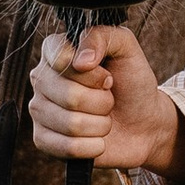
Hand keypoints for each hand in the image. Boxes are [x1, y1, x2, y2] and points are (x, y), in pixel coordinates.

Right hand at [28, 23, 184, 176]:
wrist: (144, 124)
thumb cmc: (132, 84)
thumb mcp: (126, 49)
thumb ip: (103, 36)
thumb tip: (80, 59)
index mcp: (56, 52)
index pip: (59, 58)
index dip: (91, 73)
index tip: (107, 76)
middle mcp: (42, 80)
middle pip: (69, 96)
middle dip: (102, 101)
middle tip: (109, 99)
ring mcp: (40, 110)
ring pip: (71, 124)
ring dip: (100, 125)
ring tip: (104, 118)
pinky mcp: (43, 140)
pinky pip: (67, 147)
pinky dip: (93, 146)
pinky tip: (98, 139)